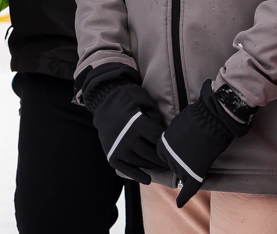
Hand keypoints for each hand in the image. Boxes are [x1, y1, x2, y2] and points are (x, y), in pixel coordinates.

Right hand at [80, 63, 166, 183]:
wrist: (102, 103)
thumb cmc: (126, 99)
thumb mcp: (142, 98)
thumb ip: (154, 112)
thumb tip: (163, 130)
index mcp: (136, 124)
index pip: (156, 138)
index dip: (166, 144)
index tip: (174, 148)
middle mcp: (126, 138)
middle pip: (150, 154)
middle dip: (163, 159)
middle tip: (173, 163)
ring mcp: (118, 149)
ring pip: (140, 162)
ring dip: (153, 167)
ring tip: (163, 168)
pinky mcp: (111, 156)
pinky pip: (126, 169)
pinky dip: (137, 175)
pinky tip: (148, 179)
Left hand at [157, 81, 252, 206]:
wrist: (212, 118)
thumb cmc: (200, 116)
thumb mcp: (180, 124)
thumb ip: (176, 136)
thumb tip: (178, 139)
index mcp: (163, 142)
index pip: (164, 156)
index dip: (173, 155)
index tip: (181, 153)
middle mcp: (168, 156)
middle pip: (173, 164)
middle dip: (181, 161)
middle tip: (194, 153)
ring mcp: (180, 165)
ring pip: (182, 174)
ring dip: (188, 172)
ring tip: (199, 161)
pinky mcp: (194, 173)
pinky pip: (188, 188)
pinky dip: (184, 197)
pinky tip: (179, 204)